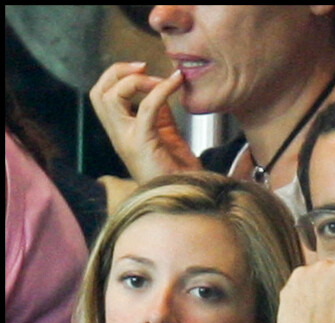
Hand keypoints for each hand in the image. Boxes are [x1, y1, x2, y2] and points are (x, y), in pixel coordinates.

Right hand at [89, 62, 202, 182]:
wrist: (187, 193)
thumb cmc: (178, 170)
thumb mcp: (166, 133)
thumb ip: (159, 112)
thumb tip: (162, 87)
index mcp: (122, 132)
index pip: (102, 96)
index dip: (117, 77)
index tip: (144, 70)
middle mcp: (119, 135)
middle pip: (97, 93)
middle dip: (117, 73)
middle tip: (143, 67)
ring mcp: (127, 140)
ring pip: (110, 98)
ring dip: (135, 81)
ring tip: (159, 79)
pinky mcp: (143, 144)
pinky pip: (145, 108)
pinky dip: (160, 90)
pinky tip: (175, 83)